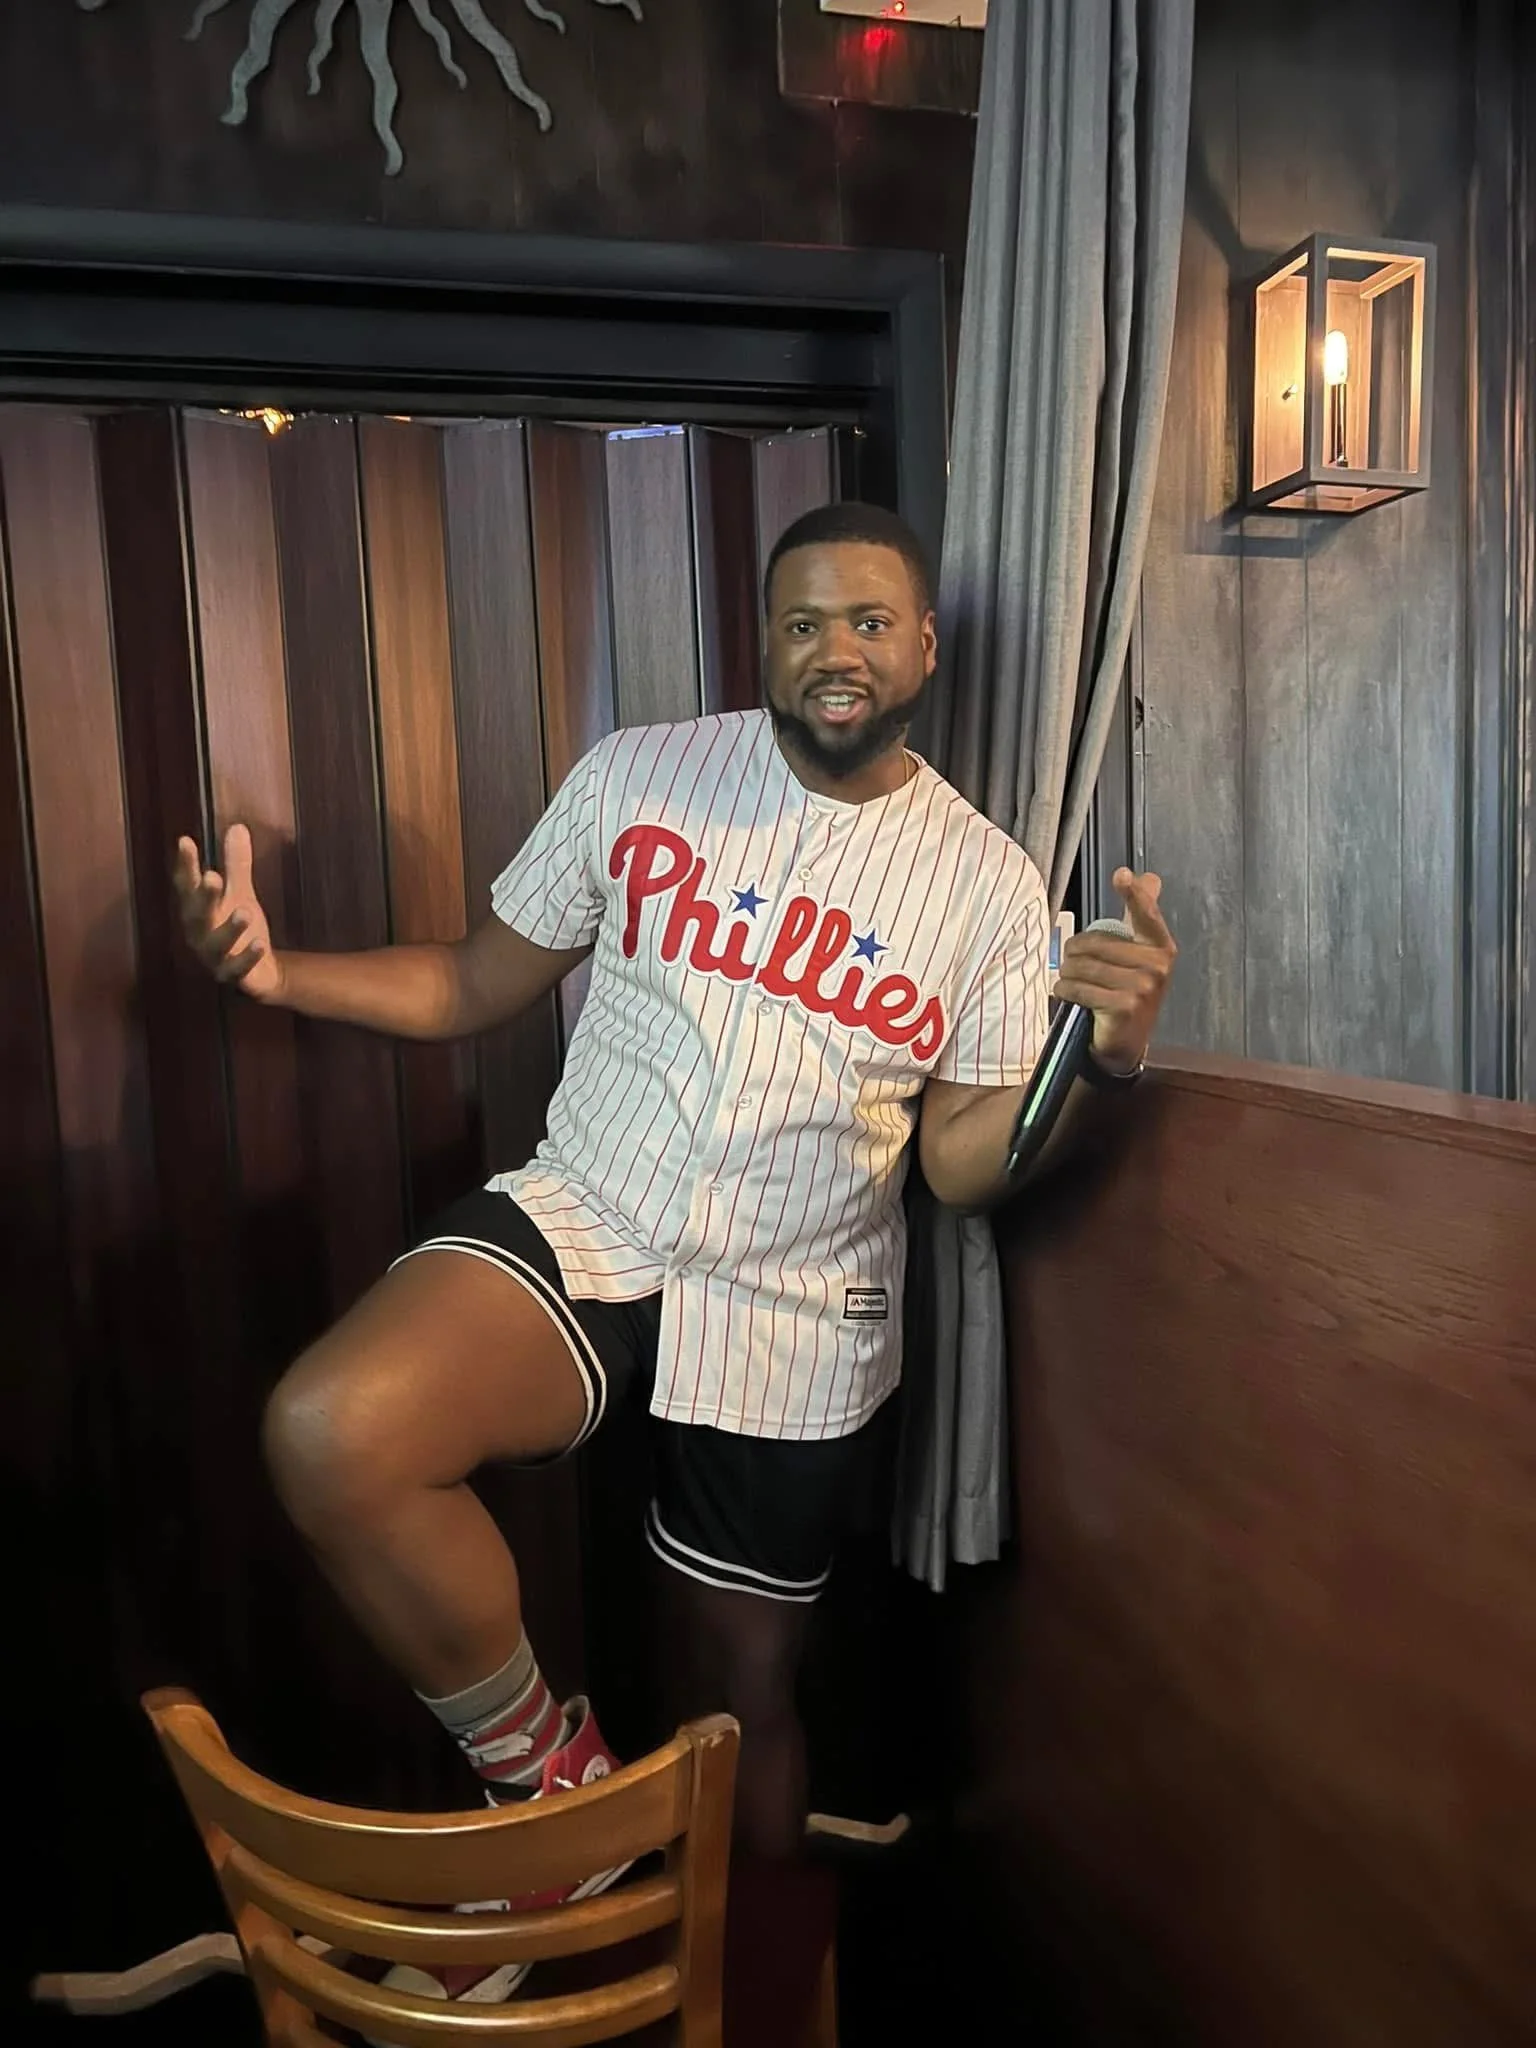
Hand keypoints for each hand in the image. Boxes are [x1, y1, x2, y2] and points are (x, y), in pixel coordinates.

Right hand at [173, 824, 282, 1001]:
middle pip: (197, 914)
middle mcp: (199, 933)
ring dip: (229, 928)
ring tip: (244, 910)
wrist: (258, 973)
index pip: (187, 885)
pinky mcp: (232, 977)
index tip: (185, 841)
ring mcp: (214, 958)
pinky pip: (237, 969)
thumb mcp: (240, 892)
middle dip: (203, 897)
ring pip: (216, 944)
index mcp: (197, 910)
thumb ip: (237, 864)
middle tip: (212, 877)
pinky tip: (259, 943)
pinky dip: (247, 957)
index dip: (186, 865)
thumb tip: (237, 826)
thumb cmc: (240, 928)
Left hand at [1054, 867, 1176, 1071]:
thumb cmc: (1127, 991)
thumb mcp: (1138, 953)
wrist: (1125, 1042)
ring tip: (1073, 982)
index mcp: (1160, 947)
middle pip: (1094, 943)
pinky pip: (1079, 988)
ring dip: (1068, 975)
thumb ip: (1141, 915)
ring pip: (1083, 966)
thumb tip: (1149, 877)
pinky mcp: (1124, 1006)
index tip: (1121, 875)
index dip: (1133, 893)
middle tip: (1076, 965)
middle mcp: (1157, 965)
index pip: (1145, 914)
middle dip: (1074, 954)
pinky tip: (1069, 996)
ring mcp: (1143, 987)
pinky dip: (1066, 991)